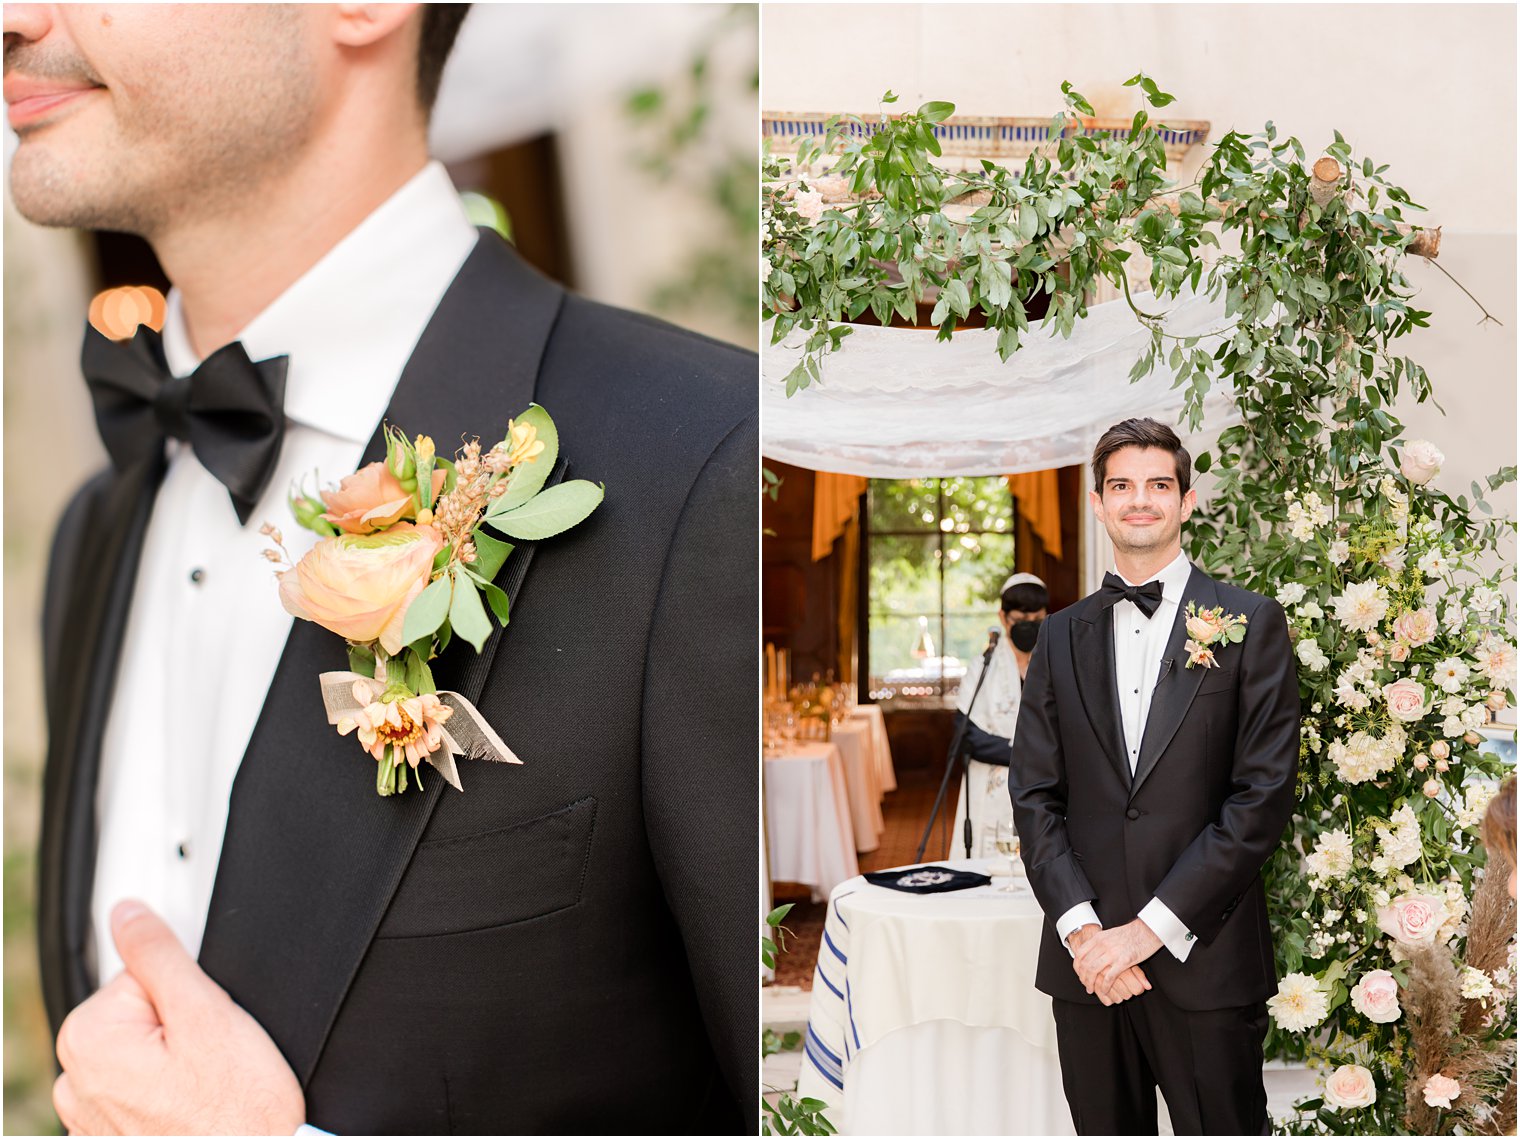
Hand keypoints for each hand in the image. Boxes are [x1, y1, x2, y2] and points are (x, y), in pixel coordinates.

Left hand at [53, 901, 303, 1134]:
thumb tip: (128, 913)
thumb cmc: (237, 1112)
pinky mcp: (111, 1136)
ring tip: (207, 1086)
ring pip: (146, 1052)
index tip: (209, 1024)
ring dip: (178, 1062)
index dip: (190, 991)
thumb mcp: (206, 1015)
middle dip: (183, 1027)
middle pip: (141, 1012)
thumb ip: (160, 955)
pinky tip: (194, 1108)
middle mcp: (76, 1079)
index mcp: (90, 1037)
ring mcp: (90, 1115)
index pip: (143, 973)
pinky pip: (142, 1091)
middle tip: (215, 1058)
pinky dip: (169, 1095)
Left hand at [1073, 918, 1162, 997]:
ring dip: (1091, 983)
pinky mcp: (1123, 961)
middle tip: (1086, 986)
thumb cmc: (1132, 933)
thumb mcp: (1111, 934)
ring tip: (1092, 990)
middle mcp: (1102, 945)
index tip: (1080, 974)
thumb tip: (1093, 950)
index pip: (1080, 954)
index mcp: (1098, 938)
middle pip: (1085, 964)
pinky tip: (1105, 991)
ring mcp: (1112, 953)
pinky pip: (1109, 977)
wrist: (1148, 930)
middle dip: (1083, 978)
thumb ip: (1101, 942)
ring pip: (1093, 971)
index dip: (1077, 967)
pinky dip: (1105, 986)